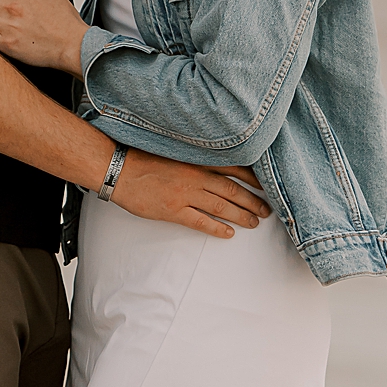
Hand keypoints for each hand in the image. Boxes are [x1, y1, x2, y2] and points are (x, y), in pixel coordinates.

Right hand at [110, 151, 271, 237]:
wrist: (119, 169)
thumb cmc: (143, 158)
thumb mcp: (173, 151)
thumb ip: (194, 159)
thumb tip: (214, 165)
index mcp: (195, 160)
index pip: (232, 168)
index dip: (251, 178)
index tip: (264, 185)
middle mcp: (194, 176)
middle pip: (232, 189)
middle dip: (252, 201)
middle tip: (266, 210)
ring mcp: (185, 195)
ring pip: (221, 206)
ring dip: (241, 216)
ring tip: (254, 223)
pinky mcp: (173, 211)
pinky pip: (201, 222)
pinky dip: (217, 229)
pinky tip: (228, 234)